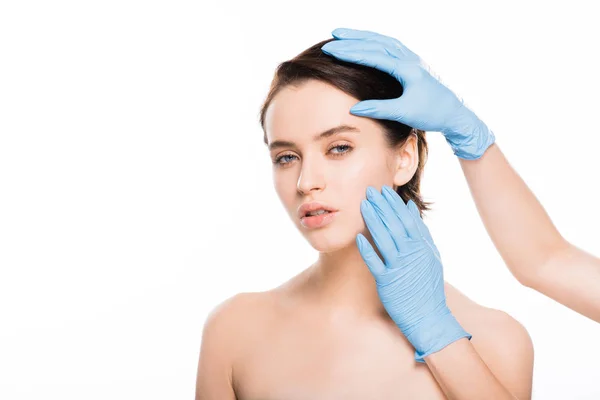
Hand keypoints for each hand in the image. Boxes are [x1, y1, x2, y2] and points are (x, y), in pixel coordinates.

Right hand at [321, 27, 494, 159]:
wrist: (454, 113)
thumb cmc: (431, 114)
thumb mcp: (404, 113)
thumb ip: (379, 109)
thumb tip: (354, 109)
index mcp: (407, 69)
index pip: (374, 56)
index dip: (351, 52)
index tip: (332, 49)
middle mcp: (410, 59)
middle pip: (377, 43)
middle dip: (353, 39)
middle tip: (332, 37)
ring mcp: (412, 59)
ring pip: (384, 41)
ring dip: (363, 37)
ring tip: (343, 35)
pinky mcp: (413, 63)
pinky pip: (390, 46)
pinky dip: (374, 42)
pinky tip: (365, 43)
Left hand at [357, 185, 470, 361]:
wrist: (428, 315)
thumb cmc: (427, 285)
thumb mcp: (430, 255)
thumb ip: (421, 232)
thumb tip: (410, 207)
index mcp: (422, 247)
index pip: (407, 219)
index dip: (394, 204)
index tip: (384, 191)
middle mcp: (412, 254)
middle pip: (394, 225)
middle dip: (381, 206)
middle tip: (370, 191)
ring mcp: (399, 267)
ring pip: (384, 239)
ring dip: (373, 221)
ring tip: (363, 206)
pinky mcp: (387, 281)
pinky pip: (375, 263)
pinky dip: (367, 249)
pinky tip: (358, 237)